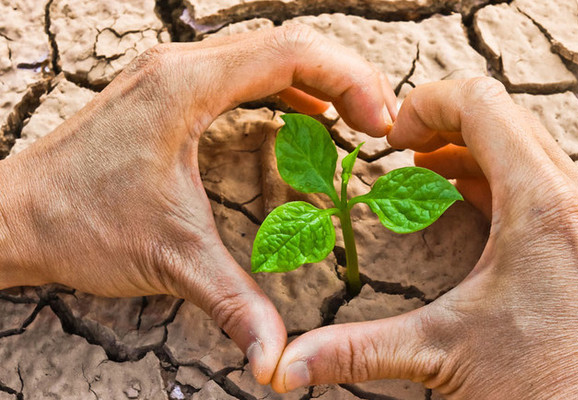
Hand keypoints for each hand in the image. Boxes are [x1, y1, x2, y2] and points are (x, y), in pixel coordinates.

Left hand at [0, 25, 396, 383]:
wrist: (13, 217)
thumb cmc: (78, 224)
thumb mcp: (173, 261)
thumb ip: (236, 304)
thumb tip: (277, 360)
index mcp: (186, 87)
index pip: (291, 54)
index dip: (349, 81)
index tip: (380, 122)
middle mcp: (179, 66)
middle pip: (286, 43)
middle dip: (343, 77)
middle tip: (378, 121)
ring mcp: (170, 74)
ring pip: (264, 52)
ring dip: (317, 79)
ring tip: (353, 116)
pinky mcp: (166, 92)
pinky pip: (242, 72)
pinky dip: (285, 89)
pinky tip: (303, 116)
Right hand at [270, 79, 577, 397]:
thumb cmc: (540, 389)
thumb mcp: (439, 352)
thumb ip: (355, 349)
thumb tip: (286, 366)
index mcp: (543, 206)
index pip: (483, 105)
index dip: (428, 103)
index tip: (393, 134)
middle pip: (508, 117)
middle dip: (446, 120)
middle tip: (403, 144)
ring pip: (530, 146)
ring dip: (474, 146)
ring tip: (427, 164)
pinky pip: (547, 179)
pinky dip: (502, 174)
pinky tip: (469, 193)